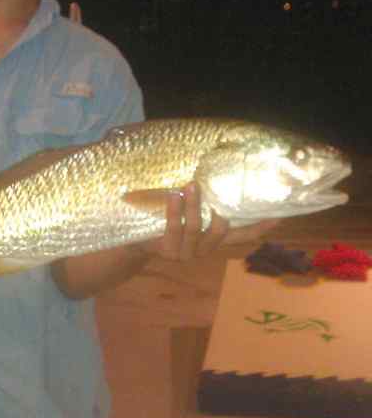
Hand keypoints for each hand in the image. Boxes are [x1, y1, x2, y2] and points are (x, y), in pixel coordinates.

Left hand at [136, 183, 280, 261]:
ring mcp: (186, 253)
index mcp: (214, 239)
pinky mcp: (167, 252)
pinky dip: (173, 211)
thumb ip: (207, 199)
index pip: (244, 235)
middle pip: (221, 231)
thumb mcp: (190, 209)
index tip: (279, 216)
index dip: (261, 227)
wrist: (138, 240)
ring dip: (192, 206)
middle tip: (214, 188)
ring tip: (190, 185)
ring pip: (195, 229)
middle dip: (219, 211)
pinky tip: (173, 195)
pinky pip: (172, 230)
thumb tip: (223, 164)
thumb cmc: (167, 218)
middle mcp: (204, 248)